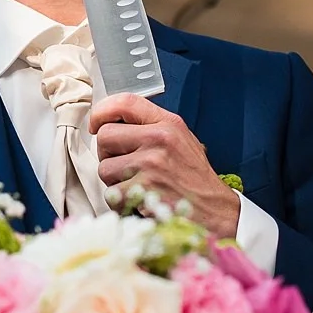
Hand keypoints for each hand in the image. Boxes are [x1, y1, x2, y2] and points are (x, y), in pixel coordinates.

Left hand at [87, 94, 238, 237]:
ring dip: (114, 182)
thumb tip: (110, 123)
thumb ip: (151, 127)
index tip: (97, 124)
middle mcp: (160, 139)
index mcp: (168, 123)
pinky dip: (120, 202)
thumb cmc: (195, 178)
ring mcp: (151, 164)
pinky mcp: (145, 189)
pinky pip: (111, 193)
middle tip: (124, 166)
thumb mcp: (182, 140)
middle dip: (107, 154)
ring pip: (104, 168)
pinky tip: (137, 202)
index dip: (102, 111)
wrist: (216, 210)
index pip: (125, 102)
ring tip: (136, 186)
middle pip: (105, 136)